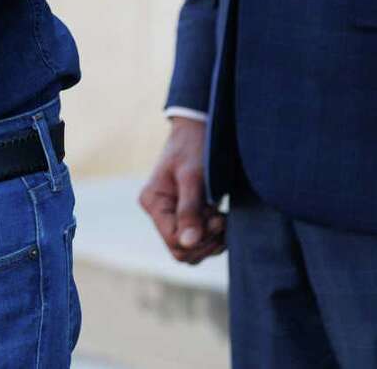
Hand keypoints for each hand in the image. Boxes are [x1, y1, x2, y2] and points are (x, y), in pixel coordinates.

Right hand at [138, 116, 225, 263]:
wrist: (201, 125)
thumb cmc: (195, 145)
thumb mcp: (193, 176)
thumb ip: (190, 210)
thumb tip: (188, 244)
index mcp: (154, 202)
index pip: (174, 241)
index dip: (198, 238)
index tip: (217, 218)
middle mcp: (160, 212)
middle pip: (182, 250)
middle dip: (206, 240)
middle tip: (221, 217)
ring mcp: (173, 214)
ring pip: (192, 249)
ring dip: (211, 240)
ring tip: (222, 216)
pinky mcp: (188, 214)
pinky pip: (199, 240)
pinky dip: (214, 235)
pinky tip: (222, 217)